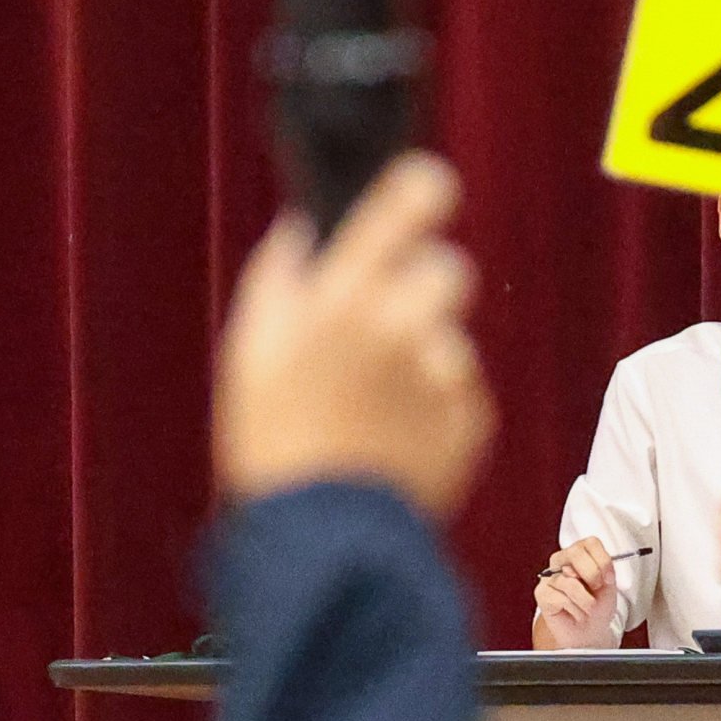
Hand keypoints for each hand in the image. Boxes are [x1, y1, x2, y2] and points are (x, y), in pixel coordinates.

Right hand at [215, 154, 491, 518]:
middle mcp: (402, 324)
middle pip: (448, 269)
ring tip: (372, 408)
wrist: (320, 536)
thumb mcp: (250, 350)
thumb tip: (302, 228)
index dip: (423, 188)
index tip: (429, 184)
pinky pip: (459, 392)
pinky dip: (433, 407)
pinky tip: (393, 438)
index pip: (408, 206)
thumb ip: (279, 277)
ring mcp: (443, 373)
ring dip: (423, 359)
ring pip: (450, 339)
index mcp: (345, 297)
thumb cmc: (273, 439)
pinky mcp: (470, 418)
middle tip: (385, 324)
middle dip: (423, 287)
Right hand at [532, 535, 614, 647]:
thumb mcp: (608, 584)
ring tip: (587, 607)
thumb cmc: (598, 605)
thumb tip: (577, 569)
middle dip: (593, 574)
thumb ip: (599, 569)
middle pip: (575, 553)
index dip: (603, 561)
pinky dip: (574, 609)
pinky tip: (573, 611)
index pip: (590, 543)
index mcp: (581, 554)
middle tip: (597, 589)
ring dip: (586, 600)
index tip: (609, 578)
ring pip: (569, 581)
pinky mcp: (542, 593)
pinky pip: (561, 598)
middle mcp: (562, 561)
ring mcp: (550, 576)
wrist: (590, 631)